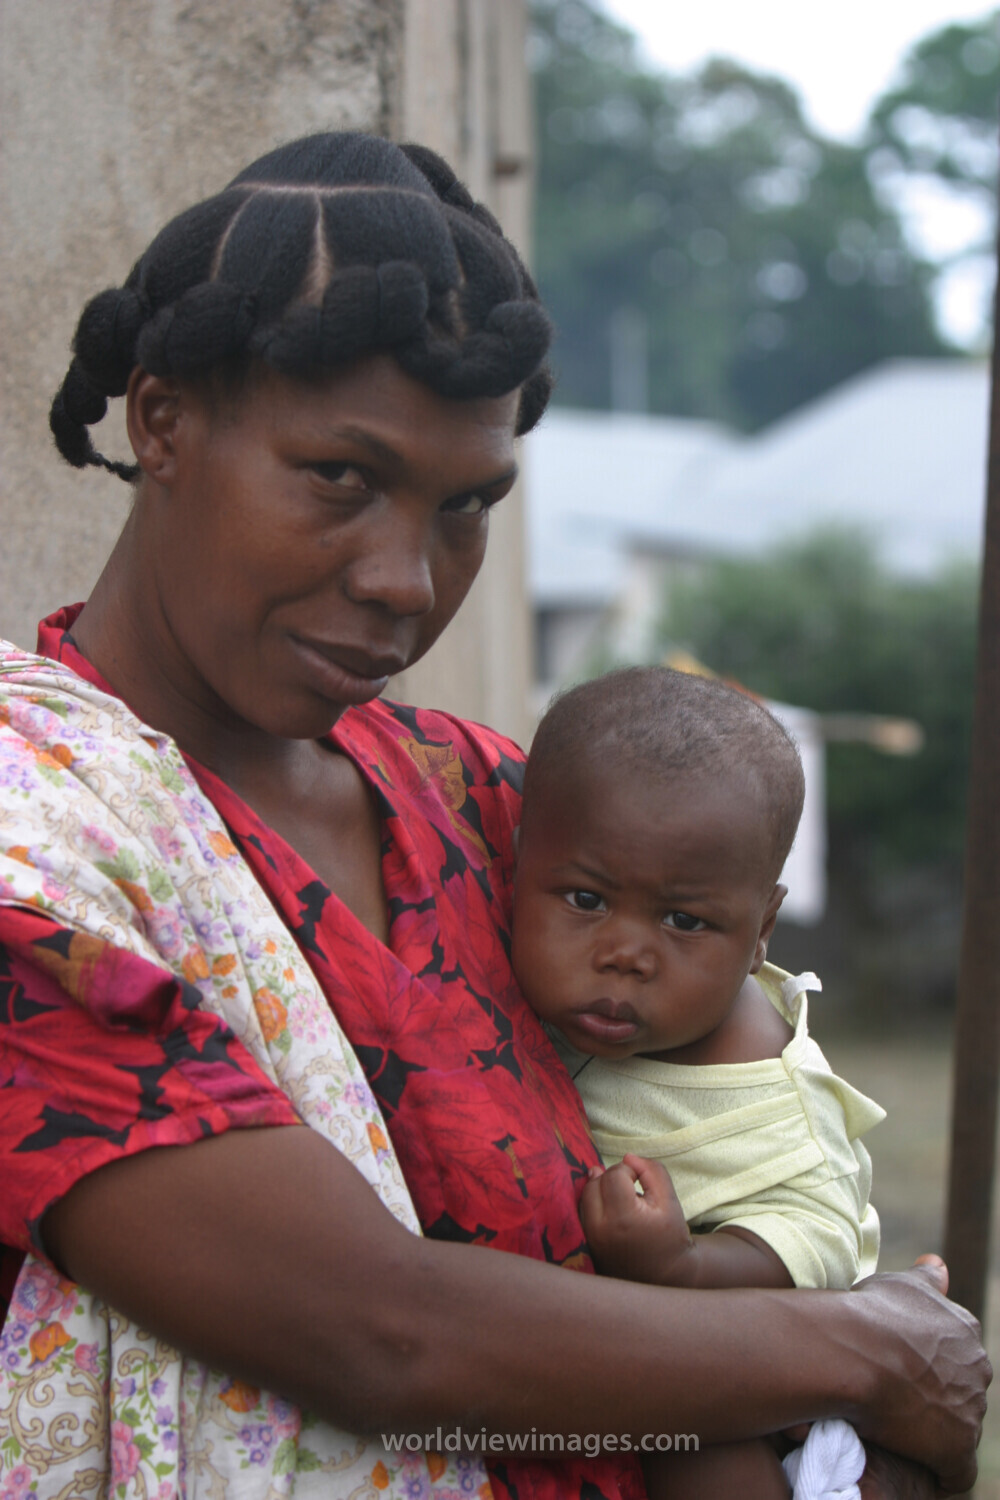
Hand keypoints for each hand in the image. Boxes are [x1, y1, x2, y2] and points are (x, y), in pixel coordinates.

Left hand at [580, 1153, 693, 1283]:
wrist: (663, 1275)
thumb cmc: (669, 1235)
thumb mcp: (669, 1200)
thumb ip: (652, 1171)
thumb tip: (627, 1157)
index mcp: (624, 1218)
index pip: (614, 1175)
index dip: (630, 1171)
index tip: (643, 1183)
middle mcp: (600, 1229)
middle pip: (595, 1183)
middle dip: (613, 1178)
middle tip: (632, 1189)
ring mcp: (590, 1238)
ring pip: (585, 1195)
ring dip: (601, 1188)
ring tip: (623, 1198)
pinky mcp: (585, 1244)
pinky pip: (582, 1211)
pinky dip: (593, 1202)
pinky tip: (609, 1206)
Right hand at [846, 1257, 988, 1496]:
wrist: (856, 1350)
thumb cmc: (870, 1313)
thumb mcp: (899, 1283)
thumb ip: (925, 1279)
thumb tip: (938, 1263)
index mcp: (965, 1329)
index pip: (959, 1352)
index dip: (932, 1363)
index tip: (907, 1368)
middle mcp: (977, 1368)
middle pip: (963, 1388)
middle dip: (940, 1395)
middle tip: (898, 1397)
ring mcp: (971, 1409)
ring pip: (959, 1426)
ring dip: (936, 1430)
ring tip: (899, 1428)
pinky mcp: (957, 1448)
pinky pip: (957, 1473)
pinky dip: (943, 1473)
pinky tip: (922, 1468)